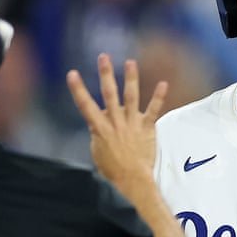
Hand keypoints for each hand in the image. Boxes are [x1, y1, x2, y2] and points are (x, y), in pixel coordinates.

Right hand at [67, 54, 167, 182]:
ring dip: (131, 78)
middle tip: (103, 57)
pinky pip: (153, 110)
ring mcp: (132, 123)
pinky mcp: (147, 128)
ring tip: (130, 62)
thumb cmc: (113, 168)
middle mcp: (115, 122)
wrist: (132, 180)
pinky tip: (163, 84)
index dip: (77, 89)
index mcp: (100, 128)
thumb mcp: (97, 151)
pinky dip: (159, 97)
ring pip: (131, 97)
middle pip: (109, 94)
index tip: (72, 73)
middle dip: (105, 74)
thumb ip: (97, 133)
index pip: (85, 105)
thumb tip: (97, 122)